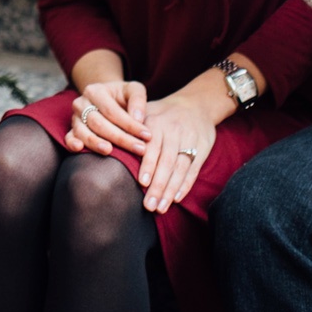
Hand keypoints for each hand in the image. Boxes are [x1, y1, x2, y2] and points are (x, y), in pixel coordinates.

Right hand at [63, 80, 150, 155]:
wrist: (107, 98)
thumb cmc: (122, 95)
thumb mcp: (133, 89)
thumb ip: (138, 100)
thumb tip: (138, 118)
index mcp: (95, 91)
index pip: (113, 111)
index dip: (130, 125)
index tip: (148, 136)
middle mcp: (81, 103)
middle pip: (99, 124)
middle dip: (121, 138)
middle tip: (140, 149)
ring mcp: (75, 118)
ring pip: (84, 132)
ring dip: (97, 143)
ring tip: (110, 151)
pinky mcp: (72, 130)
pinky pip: (68, 138)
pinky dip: (72, 144)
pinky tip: (79, 149)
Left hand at [134, 89, 218, 211]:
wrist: (196, 103)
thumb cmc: (162, 113)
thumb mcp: (146, 111)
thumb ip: (129, 126)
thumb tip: (108, 141)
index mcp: (157, 123)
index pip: (152, 148)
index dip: (148, 166)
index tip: (142, 183)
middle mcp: (174, 132)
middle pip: (167, 162)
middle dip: (158, 186)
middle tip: (149, 206)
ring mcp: (190, 141)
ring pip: (180, 169)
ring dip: (170, 190)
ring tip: (161, 208)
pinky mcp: (202, 149)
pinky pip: (193, 169)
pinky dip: (185, 185)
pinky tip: (177, 198)